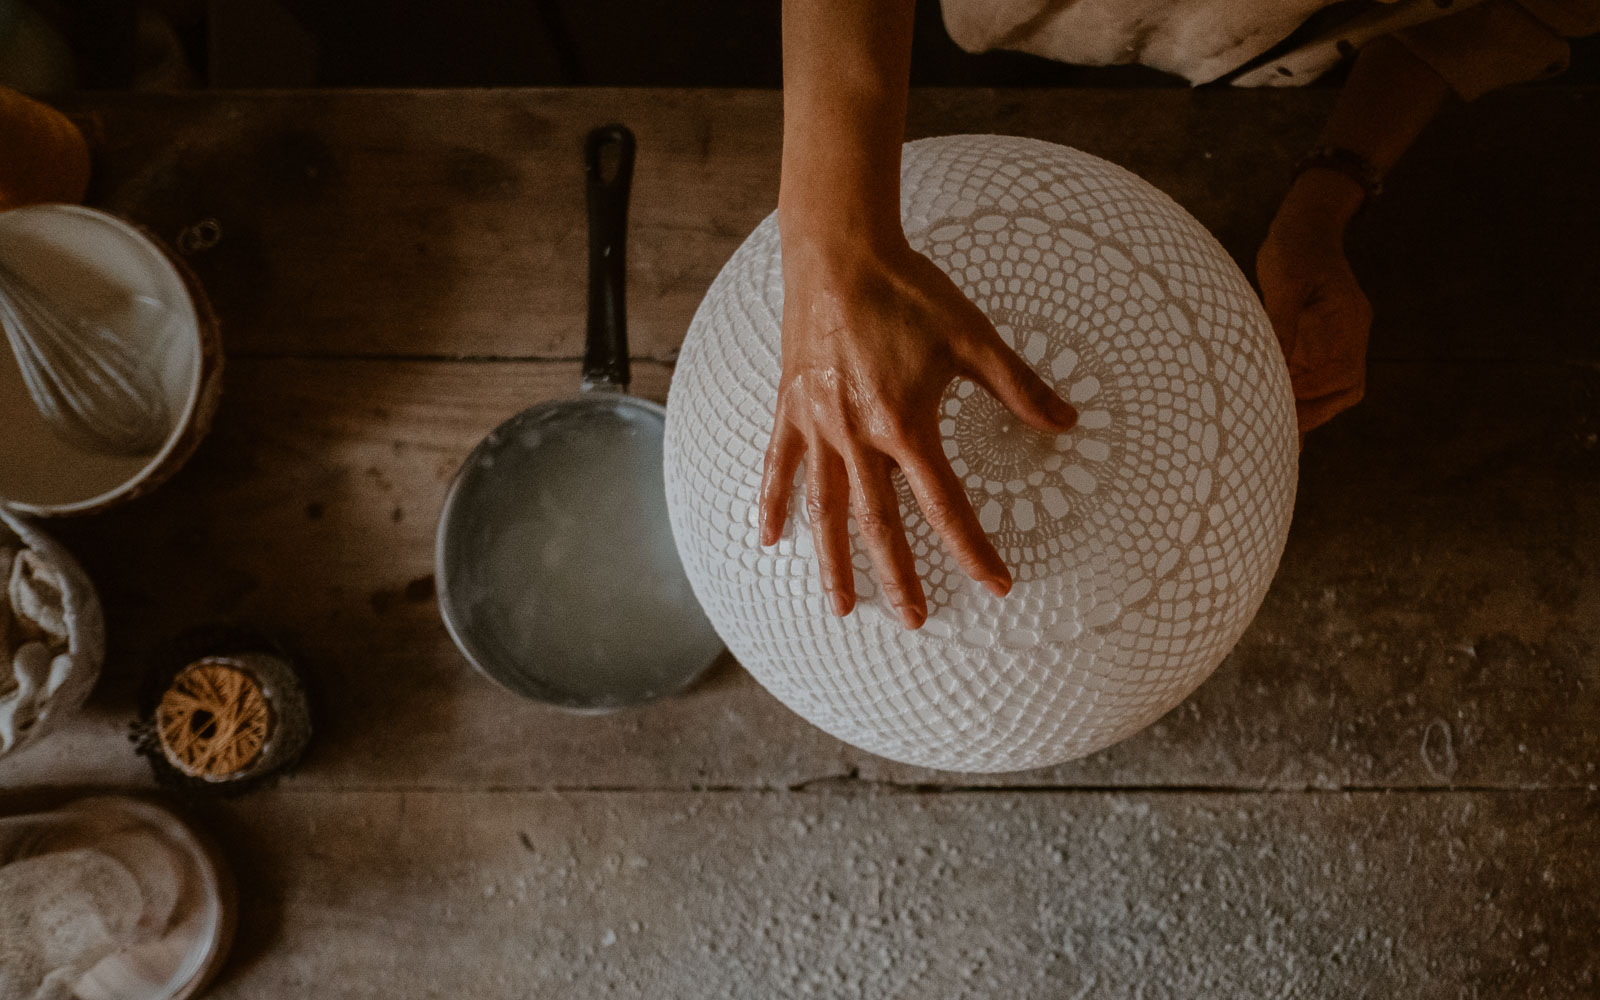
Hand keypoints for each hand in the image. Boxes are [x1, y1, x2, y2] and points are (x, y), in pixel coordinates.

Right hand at [757, 235, 1078, 628]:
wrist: (839, 252)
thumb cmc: (907, 291)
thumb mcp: (973, 337)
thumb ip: (1019, 387)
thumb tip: (1067, 422)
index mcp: (905, 424)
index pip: (946, 505)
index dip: (973, 549)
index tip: (995, 583)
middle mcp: (857, 436)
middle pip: (880, 524)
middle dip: (900, 577)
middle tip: (916, 619)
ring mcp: (818, 425)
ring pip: (825, 509)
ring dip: (834, 562)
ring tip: (843, 607)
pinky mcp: (791, 409)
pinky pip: (778, 467)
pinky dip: (774, 504)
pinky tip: (769, 539)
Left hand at [1257, 170, 1372, 443]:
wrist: (1306, 222)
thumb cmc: (1294, 247)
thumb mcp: (1284, 283)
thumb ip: (1282, 324)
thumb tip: (1272, 365)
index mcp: (1347, 322)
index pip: (1336, 376)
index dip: (1306, 401)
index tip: (1278, 419)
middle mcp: (1350, 334)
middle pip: (1340, 390)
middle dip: (1308, 414)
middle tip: (1270, 439)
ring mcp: (1340, 337)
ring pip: (1330, 389)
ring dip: (1303, 409)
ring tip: (1268, 432)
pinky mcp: (1324, 338)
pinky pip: (1318, 376)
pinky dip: (1298, 394)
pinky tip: (1269, 407)